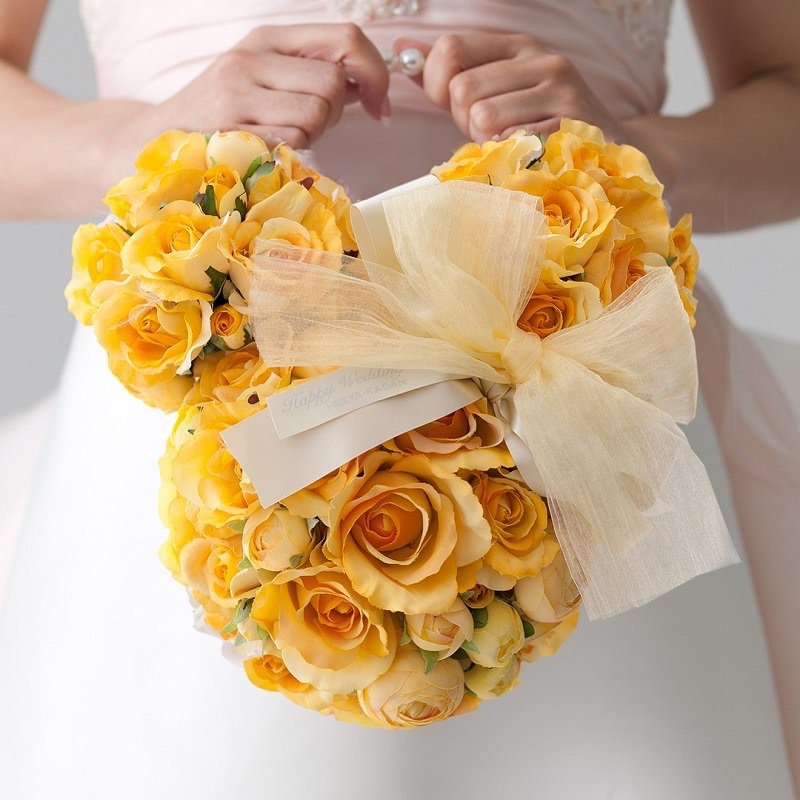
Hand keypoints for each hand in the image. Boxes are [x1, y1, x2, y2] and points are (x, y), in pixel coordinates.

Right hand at [138, 23, 389, 149]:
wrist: (153, 144)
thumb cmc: (220, 120)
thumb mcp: (264, 83)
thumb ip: (312, 78)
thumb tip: (370, 87)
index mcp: (267, 39)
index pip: (345, 38)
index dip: (375, 73)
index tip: (378, 105)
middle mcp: (251, 56)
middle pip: (334, 83)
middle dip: (334, 114)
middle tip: (310, 127)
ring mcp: (237, 91)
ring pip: (317, 113)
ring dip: (311, 137)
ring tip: (281, 139)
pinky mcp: (230, 128)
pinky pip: (293, 142)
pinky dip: (290, 154)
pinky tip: (266, 153)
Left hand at [396, 33, 623, 142]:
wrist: (610, 151)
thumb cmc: (543, 125)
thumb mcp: (498, 90)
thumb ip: (452, 74)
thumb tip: (402, 50)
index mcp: (517, 45)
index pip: (450, 48)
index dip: (437, 86)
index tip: (452, 106)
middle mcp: (540, 59)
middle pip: (462, 88)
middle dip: (464, 122)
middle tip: (489, 134)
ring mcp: (560, 90)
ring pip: (482, 117)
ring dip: (486, 143)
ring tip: (510, 146)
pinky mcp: (571, 125)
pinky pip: (511, 142)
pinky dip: (509, 157)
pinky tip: (527, 157)